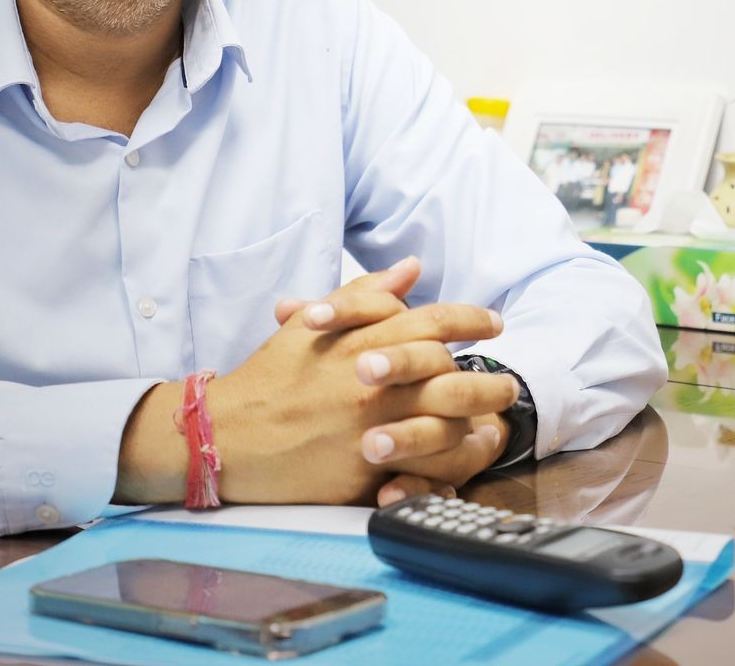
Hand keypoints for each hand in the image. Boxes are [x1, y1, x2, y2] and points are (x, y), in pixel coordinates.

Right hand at [205, 260, 517, 503]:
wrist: (226, 438)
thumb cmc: (270, 379)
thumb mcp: (313, 326)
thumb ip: (366, 294)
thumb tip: (411, 268)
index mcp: (361, 341)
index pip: (431, 320)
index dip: (470, 319)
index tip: (494, 324)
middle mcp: (372, 380)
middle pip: (449, 370)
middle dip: (486, 377)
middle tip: (507, 382)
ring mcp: (371, 425)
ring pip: (445, 418)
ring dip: (476, 419)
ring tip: (493, 422)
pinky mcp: (365, 467)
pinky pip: (423, 465)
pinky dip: (448, 462)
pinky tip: (462, 459)